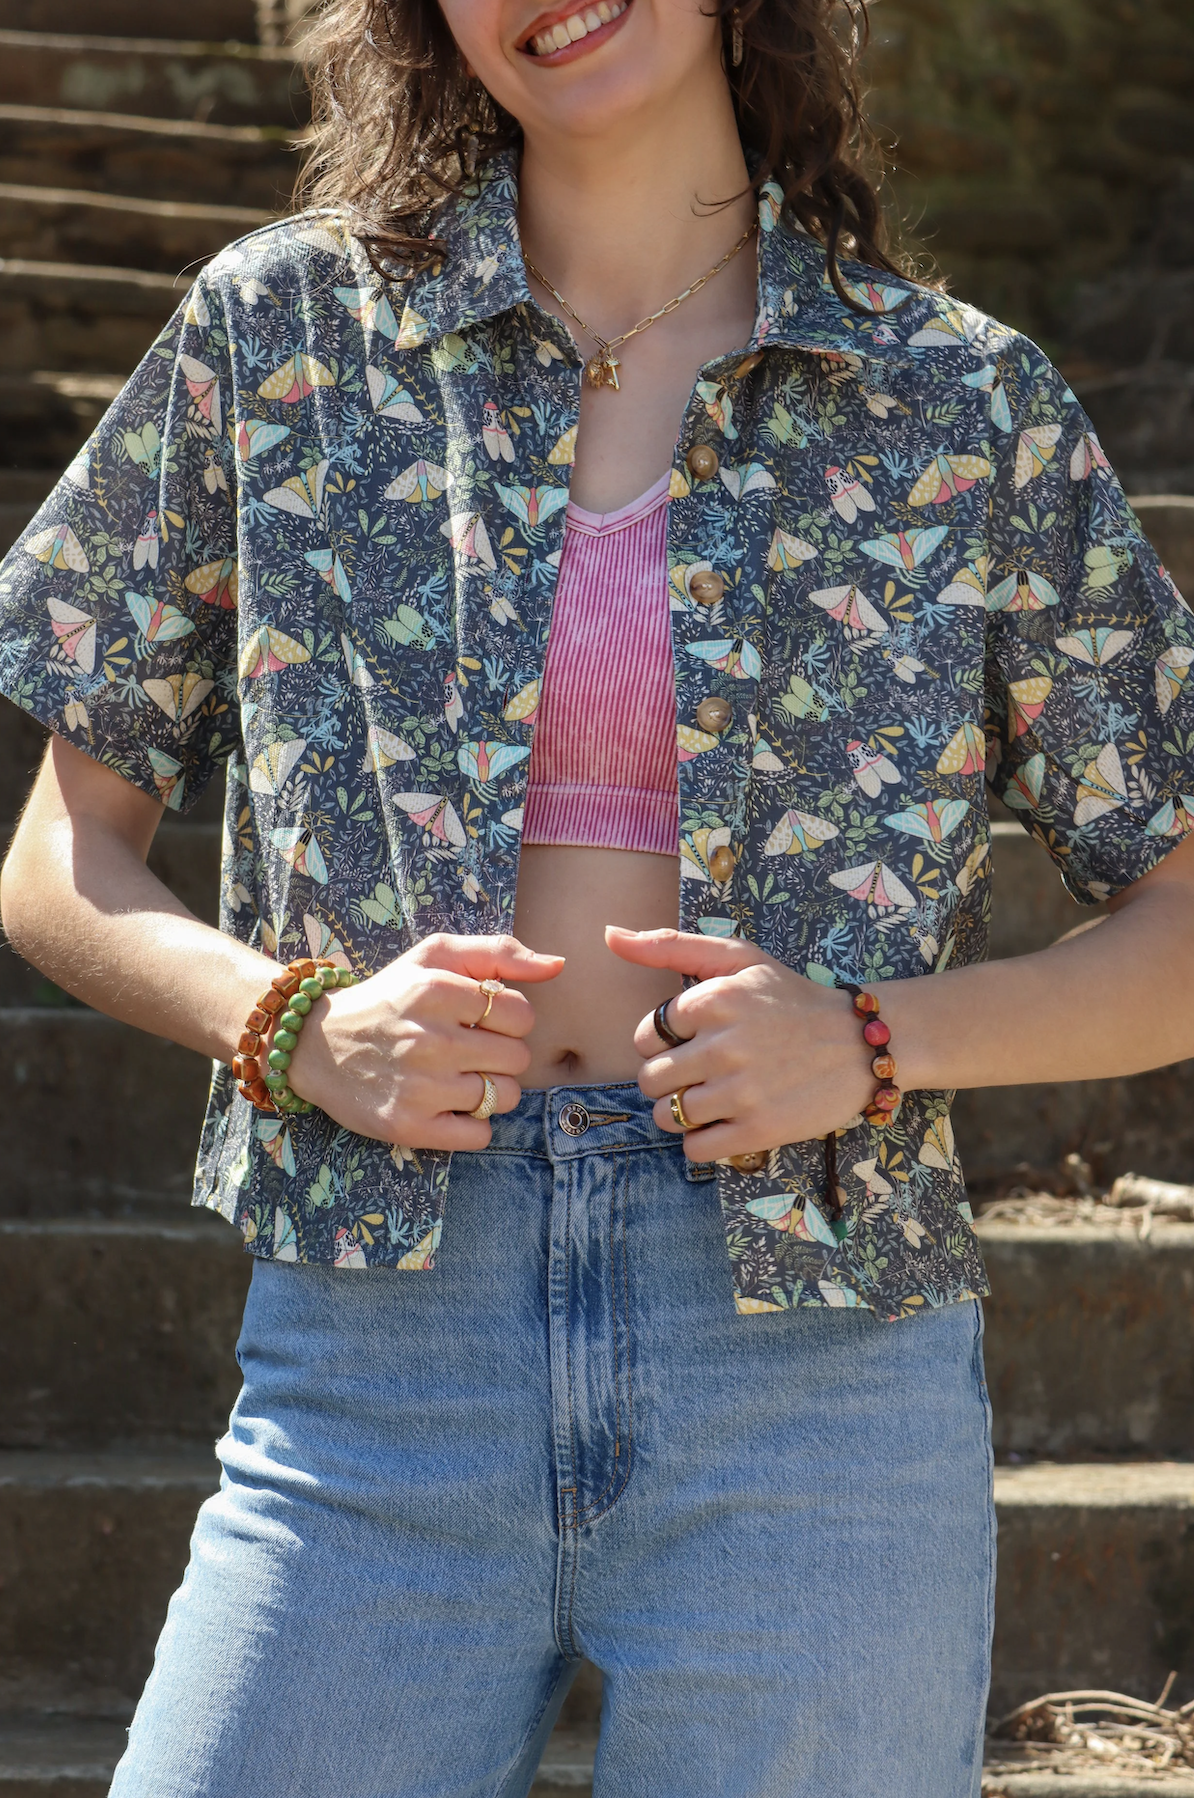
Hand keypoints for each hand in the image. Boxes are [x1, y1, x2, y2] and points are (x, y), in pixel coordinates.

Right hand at [286, 934, 563, 1149]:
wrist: (318, 1045)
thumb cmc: (390, 997)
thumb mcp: (434, 957)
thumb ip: (498, 953)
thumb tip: (557, 965)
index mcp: (436, 991)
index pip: (521, 1013)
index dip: (509, 1019)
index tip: (482, 1021)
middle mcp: (428, 1040)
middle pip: (518, 1058)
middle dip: (502, 1054)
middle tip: (469, 1049)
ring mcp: (419, 1087)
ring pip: (504, 1097)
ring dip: (490, 1090)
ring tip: (458, 1076)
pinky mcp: (409, 1126)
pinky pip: (479, 1135)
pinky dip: (472, 1125)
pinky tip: (448, 1105)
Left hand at [606, 926, 872, 1160]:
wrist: (861, 1043)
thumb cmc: (791, 999)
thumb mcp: (738, 958)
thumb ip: (670, 946)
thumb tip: (609, 935)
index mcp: (713, 1000)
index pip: (646, 1036)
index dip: (667, 1041)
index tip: (697, 1039)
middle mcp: (723, 1046)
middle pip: (650, 1080)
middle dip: (668, 1079)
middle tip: (700, 1072)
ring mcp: (740, 1092)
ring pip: (666, 1116)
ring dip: (681, 1112)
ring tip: (712, 1097)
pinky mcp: (758, 1130)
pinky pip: (694, 1148)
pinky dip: (701, 1140)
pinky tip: (724, 1121)